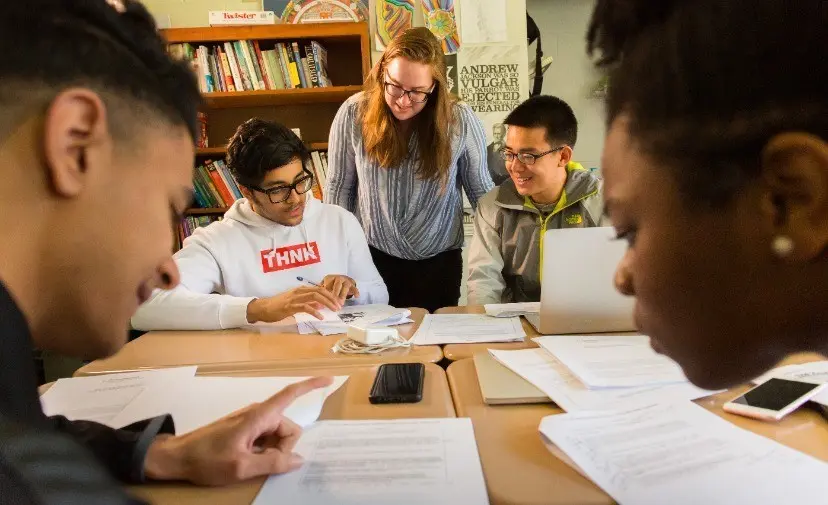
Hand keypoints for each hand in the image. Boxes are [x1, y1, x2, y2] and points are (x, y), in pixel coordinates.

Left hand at [144, 376, 333, 485]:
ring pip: (277, 434)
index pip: (290, 394)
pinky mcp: (244, 429)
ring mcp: (250, 421)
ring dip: (273, 450)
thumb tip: (298, 459)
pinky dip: (265, 449)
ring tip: (250, 463)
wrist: (176, 457)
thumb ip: (272, 462)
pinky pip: (266, 437)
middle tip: (262, 463)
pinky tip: (249, 460)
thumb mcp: (241, 467)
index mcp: (259, 416)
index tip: (329, 379)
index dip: (310, 385)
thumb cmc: (207, 459)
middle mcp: (257, 414)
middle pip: (288, 427)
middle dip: (284, 446)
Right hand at [246, 286, 341, 322]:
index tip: (338, 302)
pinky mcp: (290, 306)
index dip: (330, 295)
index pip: (320, 289)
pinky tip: (321, 316)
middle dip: (331, 298)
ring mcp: (295, 298)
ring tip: (333, 310)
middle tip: (339, 306)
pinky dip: (315, 311)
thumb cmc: (279, 306)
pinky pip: (305, 307)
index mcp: (301, 289)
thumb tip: (321, 305)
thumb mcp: (296, 302)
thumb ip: (308, 302)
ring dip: (326, 303)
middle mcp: (299, 291)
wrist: (264, 308)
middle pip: (319, 291)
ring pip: (314, 297)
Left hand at [321, 275, 359, 302]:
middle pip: (337, 284)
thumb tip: (316, 302)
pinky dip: (356, 292)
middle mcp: (338, 278)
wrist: (342, 280)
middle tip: (334, 302)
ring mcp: (346, 281)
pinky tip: (356, 297)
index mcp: (329, 278)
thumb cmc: (331, 285)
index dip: (326, 292)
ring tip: (341, 303)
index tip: (325, 300)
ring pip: (345, 286)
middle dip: (336, 293)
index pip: (328, 284)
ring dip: (343, 295)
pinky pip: (355, 288)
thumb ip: (321, 293)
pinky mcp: (352, 285)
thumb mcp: (324, 286)